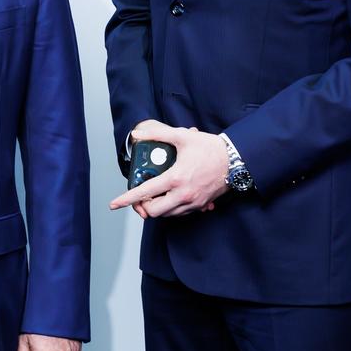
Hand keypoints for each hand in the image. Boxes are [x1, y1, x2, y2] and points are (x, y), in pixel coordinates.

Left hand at [110, 122, 228, 220]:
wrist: (236, 160)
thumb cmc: (210, 148)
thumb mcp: (183, 137)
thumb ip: (158, 134)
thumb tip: (137, 134)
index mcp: (175, 178)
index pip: (145, 193)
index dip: (126, 199)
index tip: (114, 204)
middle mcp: (183, 195)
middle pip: (153, 212)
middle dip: (142, 206)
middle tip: (140, 196)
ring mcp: (192, 203)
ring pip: (166, 215)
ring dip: (156, 208)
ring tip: (153, 196)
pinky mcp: (200, 206)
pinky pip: (178, 214)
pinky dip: (169, 209)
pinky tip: (168, 197)